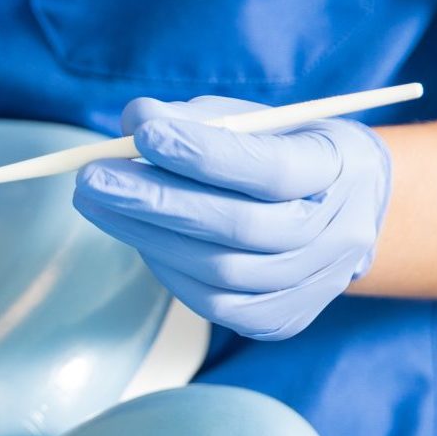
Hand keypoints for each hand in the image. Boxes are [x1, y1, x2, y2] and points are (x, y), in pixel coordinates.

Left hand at [70, 94, 395, 342]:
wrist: (344, 211)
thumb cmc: (287, 151)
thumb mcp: (257, 119)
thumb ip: (198, 117)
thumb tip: (135, 119)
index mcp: (339, 170)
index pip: (271, 169)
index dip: (204, 153)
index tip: (143, 133)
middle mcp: (337, 234)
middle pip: (241, 228)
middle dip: (157, 202)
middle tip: (92, 178)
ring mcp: (314, 285)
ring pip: (220, 272)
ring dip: (147, 235)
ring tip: (98, 202)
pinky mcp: (283, 319)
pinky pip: (214, 304)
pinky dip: (168, 269)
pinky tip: (140, 237)